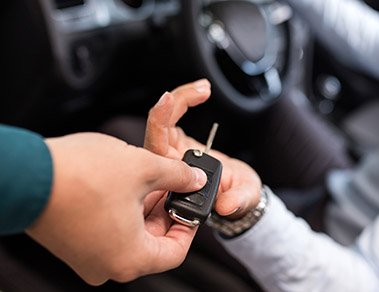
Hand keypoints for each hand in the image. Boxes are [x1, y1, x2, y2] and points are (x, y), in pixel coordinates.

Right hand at [26, 132, 206, 285]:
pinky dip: (122, 212)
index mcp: (131, 259)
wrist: (25, 173)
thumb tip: (194, 180)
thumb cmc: (80, 176)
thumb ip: (177, 176)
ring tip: (148, 179)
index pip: (175, 252)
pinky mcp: (72, 245)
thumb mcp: (144, 168)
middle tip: (171, 185)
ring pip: (130, 236)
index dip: (189, 226)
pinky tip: (124, 185)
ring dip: (143, 208)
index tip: (191, 205)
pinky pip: (109, 233)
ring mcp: (87, 258)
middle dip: (164, 211)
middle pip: (152, 243)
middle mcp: (108, 266)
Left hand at [144, 79, 262, 218]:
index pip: (156, 153)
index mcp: (173, 183)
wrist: (237, 192)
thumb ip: (236, 202)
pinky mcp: (177, 141)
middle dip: (171, 105)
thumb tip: (226, 204)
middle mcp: (167, 166)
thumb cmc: (236, 198)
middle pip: (156, 131)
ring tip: (204, 88)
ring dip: (181, 98)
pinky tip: (202, 90)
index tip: (169, 103)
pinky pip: (173, 117)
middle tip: (199, 91)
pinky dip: (185, 100)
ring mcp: (171, 152)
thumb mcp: (242, 200)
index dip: (159, 125)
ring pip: (163, 121)